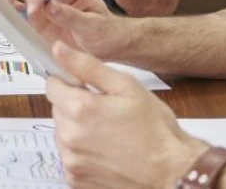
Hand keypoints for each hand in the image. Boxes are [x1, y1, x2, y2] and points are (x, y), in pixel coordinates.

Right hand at [0, 0, 126, 60]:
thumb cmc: (105, 32)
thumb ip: (71, 16)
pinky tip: (3, 18)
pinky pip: (14, 8)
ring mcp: (39, 0)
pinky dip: (4, 10)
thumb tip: (48, 6)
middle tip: (6, 0)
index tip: (34, 10)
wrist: (107, 46)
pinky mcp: (33, 16)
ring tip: (1, 9)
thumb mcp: (94, 26)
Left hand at [45, 41, 207, 187]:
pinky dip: (82, 153)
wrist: (173, 173)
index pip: (52, 85)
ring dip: (78, 130)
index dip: (70, 83)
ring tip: (109, 134)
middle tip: (106, 112)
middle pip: (57, 110)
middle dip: (75, 107)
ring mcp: (71, 161)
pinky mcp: (75, 179)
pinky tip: (106, 152)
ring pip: (63, 134)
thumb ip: (87, 66)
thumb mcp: (127, 87)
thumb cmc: (156, 130)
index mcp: (79, 109)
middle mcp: (69, 136)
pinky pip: (70, 157)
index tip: (87, 88)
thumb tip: (58, 49)